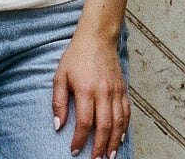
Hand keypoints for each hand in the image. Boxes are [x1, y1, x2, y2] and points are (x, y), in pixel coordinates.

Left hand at [52, 31, 129, 158]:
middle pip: (104, 126)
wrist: (97, 38)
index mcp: (86, 90)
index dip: (80, 139)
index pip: (85, 122)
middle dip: (99, 147)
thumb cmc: (77, 56)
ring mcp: (116, 91)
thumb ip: (58, 102)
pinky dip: (124, 127)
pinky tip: (119, 138)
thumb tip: (58, 124)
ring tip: (109, 156)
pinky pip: (126, 112)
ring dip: (114, 142)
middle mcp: (104, 92)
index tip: (74, 150)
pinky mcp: (123, 89)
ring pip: (118, 122)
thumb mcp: (60, 76)